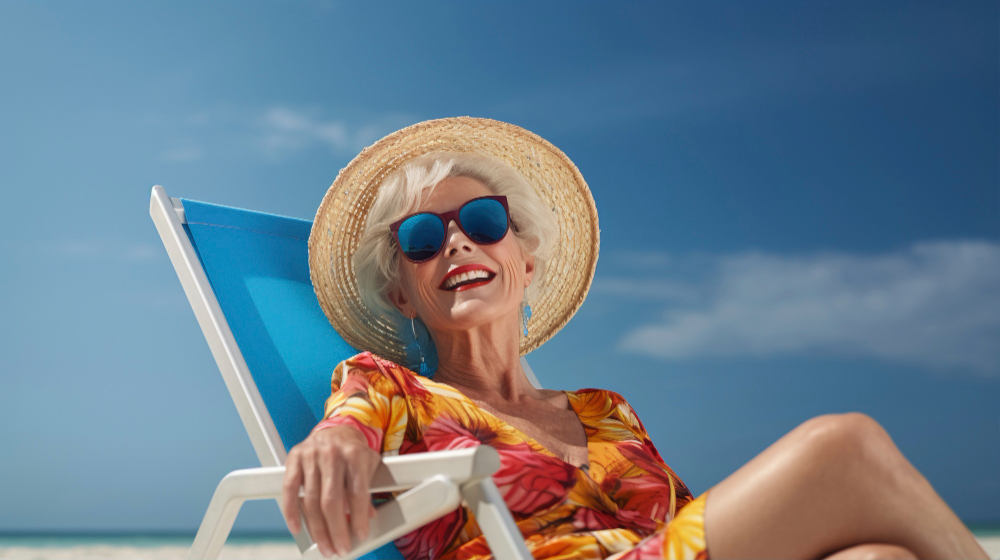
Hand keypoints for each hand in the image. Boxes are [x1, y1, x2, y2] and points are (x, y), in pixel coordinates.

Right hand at [282, 424, 380, 557]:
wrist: (335, 430)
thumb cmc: (353, 452)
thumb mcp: (368, 467)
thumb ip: (368, 491)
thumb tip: (368, 517)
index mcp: (355, 455)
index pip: (357, 492)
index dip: (358, 517)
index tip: (359, 535)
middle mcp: (332, 454)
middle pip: (332, 501)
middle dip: (336, 530)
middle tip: (340, 548)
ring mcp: (311, 456)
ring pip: (312, 500)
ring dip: (317, 529)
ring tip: (324, 545)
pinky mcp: (294, 459)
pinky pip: (290, 490)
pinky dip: (291, 512)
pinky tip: (297, 528)